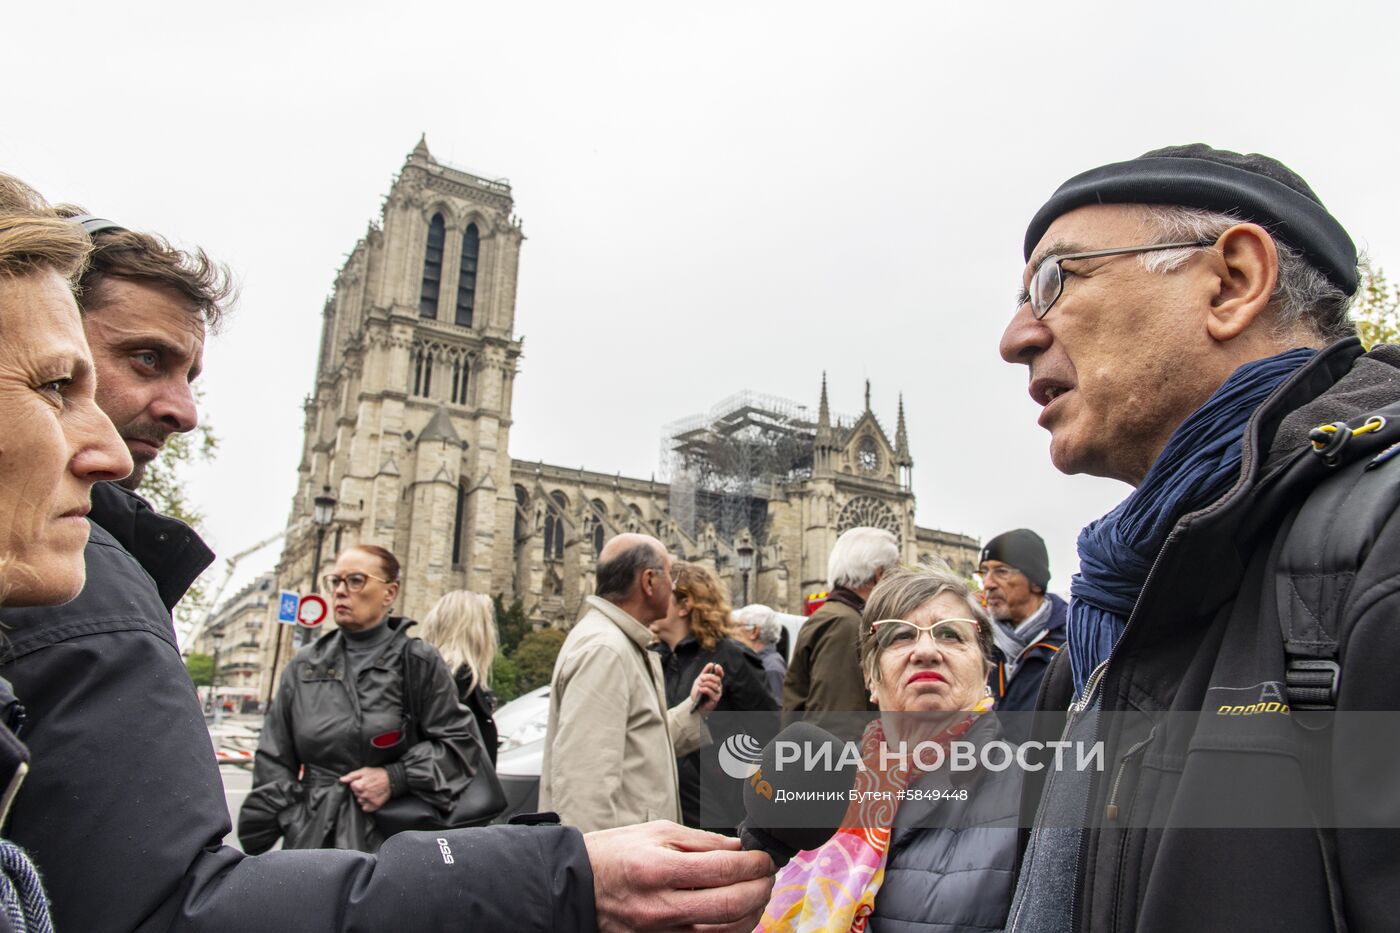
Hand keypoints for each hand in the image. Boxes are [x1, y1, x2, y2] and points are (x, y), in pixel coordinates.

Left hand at [339, 766, 391, 811]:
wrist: (392, 779)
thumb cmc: (378, 773)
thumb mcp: (364, 770)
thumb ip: (351, 776)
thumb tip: (341, 780)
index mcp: (360, 785)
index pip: (352, 786)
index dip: (357, 782)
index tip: (363, 780)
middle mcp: (364, 794)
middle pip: (355, 794)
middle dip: (360, 790)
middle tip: (368, 785)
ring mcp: (369, 801)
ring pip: (360, 801)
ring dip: (363, 797)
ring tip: (371, 791)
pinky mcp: (375, 805)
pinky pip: (365, 808)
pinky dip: (367, 804)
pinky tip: (371, 798)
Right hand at [584, 820, 773, 932]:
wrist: (577, 887)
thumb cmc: (615, 855)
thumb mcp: (656, 833)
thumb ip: (702, 841)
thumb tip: (739, 848)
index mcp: (659, 869)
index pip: (723, 868)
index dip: (753, 864)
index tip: (763, 858)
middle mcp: (661, 906)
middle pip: (731, 905)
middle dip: (761, 889)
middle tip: (767, 876)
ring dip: (752, 913)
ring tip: (757, 895)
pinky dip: (730, 932)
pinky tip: (738, 916)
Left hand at [690, 662, 723, 713]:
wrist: (695, 703)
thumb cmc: (699, 692)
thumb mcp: (700, 679)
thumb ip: (705, 672)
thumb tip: (711, 664)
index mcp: (715, 682)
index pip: (720, 675)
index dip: (719, 670)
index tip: (716, 666)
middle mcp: (718, 687)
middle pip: (717, 679)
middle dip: (708, 677)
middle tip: (701, 678)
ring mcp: (717, 693)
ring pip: (714, 685)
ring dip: (706, 683)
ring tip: (699, 684)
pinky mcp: (715, 699)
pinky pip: (711, 692)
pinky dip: (705, 689)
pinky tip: (700, 689)